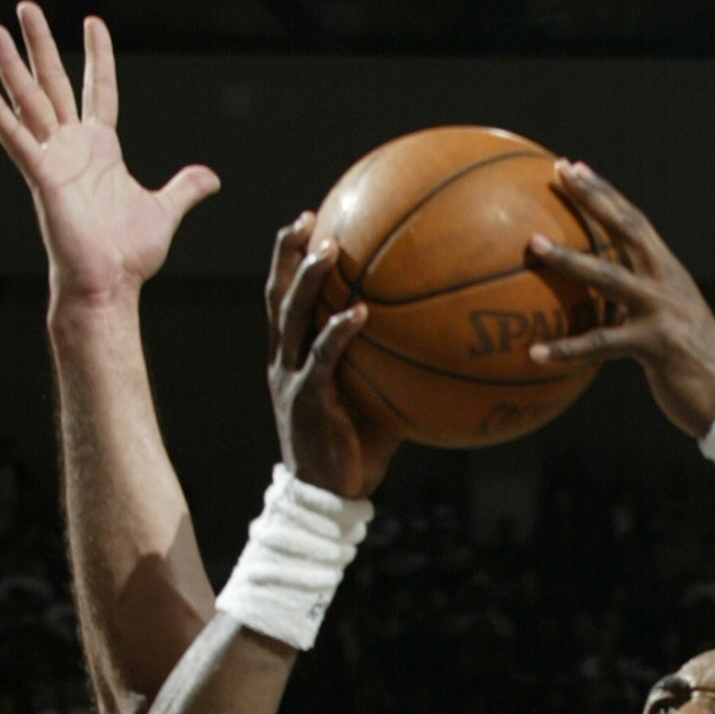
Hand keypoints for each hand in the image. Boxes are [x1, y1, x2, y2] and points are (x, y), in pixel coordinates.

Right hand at [0, 2, 218, 312]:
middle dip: (42, 44)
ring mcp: (54, 158)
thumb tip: (209, 178)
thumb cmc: (127, 254)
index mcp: (101, 149)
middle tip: (26, 5)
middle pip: (54, 82)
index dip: (98, 56)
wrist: (109, 285)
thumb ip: (184, 188)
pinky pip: (17, 139)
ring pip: (30, 100)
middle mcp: (73, 146)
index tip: (93, 21)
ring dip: (12, 65)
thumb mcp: (163, 211)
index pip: (98, 89)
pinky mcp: (41, 176)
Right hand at [267, 220, 398, 500]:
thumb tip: (436, 338)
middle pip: (278, 295)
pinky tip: (360, 312)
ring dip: (309, 281)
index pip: (283, 297)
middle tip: (308, 219)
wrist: (330, 495)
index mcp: (292, 356)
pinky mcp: (306, 400)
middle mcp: (284, 360)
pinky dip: (339, 333)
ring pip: (292, 318)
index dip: (288, 259)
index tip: (307, 220)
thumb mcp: (370, 397)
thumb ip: (386, 364)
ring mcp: (291, 379)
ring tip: (327, 250)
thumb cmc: (355, 446)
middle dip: (288, 254)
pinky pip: (322, 359)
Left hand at [527, 162, 714, 437]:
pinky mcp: (656, 346)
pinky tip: (535, 353)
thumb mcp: (669, 322)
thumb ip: (640, 304)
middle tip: (558, 174)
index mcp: (669, 272)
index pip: (634, 221)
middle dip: (592, 198)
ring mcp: (662, 311)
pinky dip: (567, 349)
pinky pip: (601, 344)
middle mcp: (667, 282)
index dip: (605, 192)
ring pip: (608, 277)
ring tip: (533, 245)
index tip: (574, 168)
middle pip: (626, 228)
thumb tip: (600, 301)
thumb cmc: (693, 365)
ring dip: (569, 258)